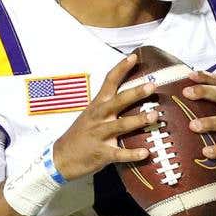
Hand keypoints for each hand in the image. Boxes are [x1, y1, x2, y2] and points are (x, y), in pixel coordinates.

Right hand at [52, 54, 157, 180]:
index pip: (109, 82)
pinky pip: (118, 154)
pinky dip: (132, 154)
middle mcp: (99, 117)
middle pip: (117, 101)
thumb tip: (133, 94)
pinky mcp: (101, 154)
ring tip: (154, 116)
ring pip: (120, 126)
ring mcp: (99, 135)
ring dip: (137, 120)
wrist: (61, 158)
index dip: (121, 68)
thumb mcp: (92, 115)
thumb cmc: (81, 134)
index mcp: (98, 105)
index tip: (134, 57)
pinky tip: (146, 153)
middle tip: (151, 85)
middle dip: (134, 93)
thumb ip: (109, 105)